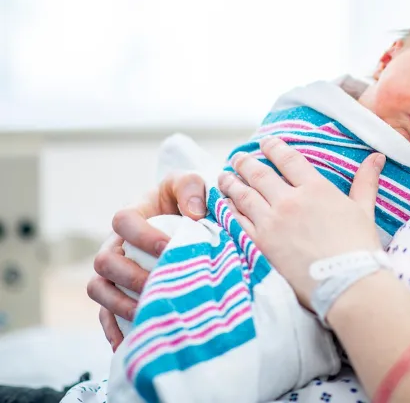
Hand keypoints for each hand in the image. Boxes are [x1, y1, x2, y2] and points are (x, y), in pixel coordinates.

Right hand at [86, 171, 206, 349]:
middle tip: (158, 284)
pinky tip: (131, 343)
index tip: (167, 247)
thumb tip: (193, 213)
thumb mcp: (192, 184)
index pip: (122, 221)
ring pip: (98, 289)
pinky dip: (114, 329)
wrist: (189, 222)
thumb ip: (191, 187)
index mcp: (133, 215)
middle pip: (104, 261)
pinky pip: (104, 314)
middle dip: (130, 275)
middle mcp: (116, 244)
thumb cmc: (187, 201)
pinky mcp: (118, 294)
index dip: (141, 235)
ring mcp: (114, 271)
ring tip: (147, 312)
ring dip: (118, 303)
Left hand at [218, 137, 384, 306]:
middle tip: (237, 158)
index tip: (265, 143)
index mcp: (316, 188)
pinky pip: (238, 221)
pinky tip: (223, 205)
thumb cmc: (359, 248)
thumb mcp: (364, 210)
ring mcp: (272, 222)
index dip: (274, 148)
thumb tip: (377, 157)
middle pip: (260, 174)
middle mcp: (290, 201)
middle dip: (246, 163)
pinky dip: (228, 210)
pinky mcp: (260, 243)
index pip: (289, 159)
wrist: (346, 282)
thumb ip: (366, 182)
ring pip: (244, 195)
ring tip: (224, 177)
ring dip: (232, 183)